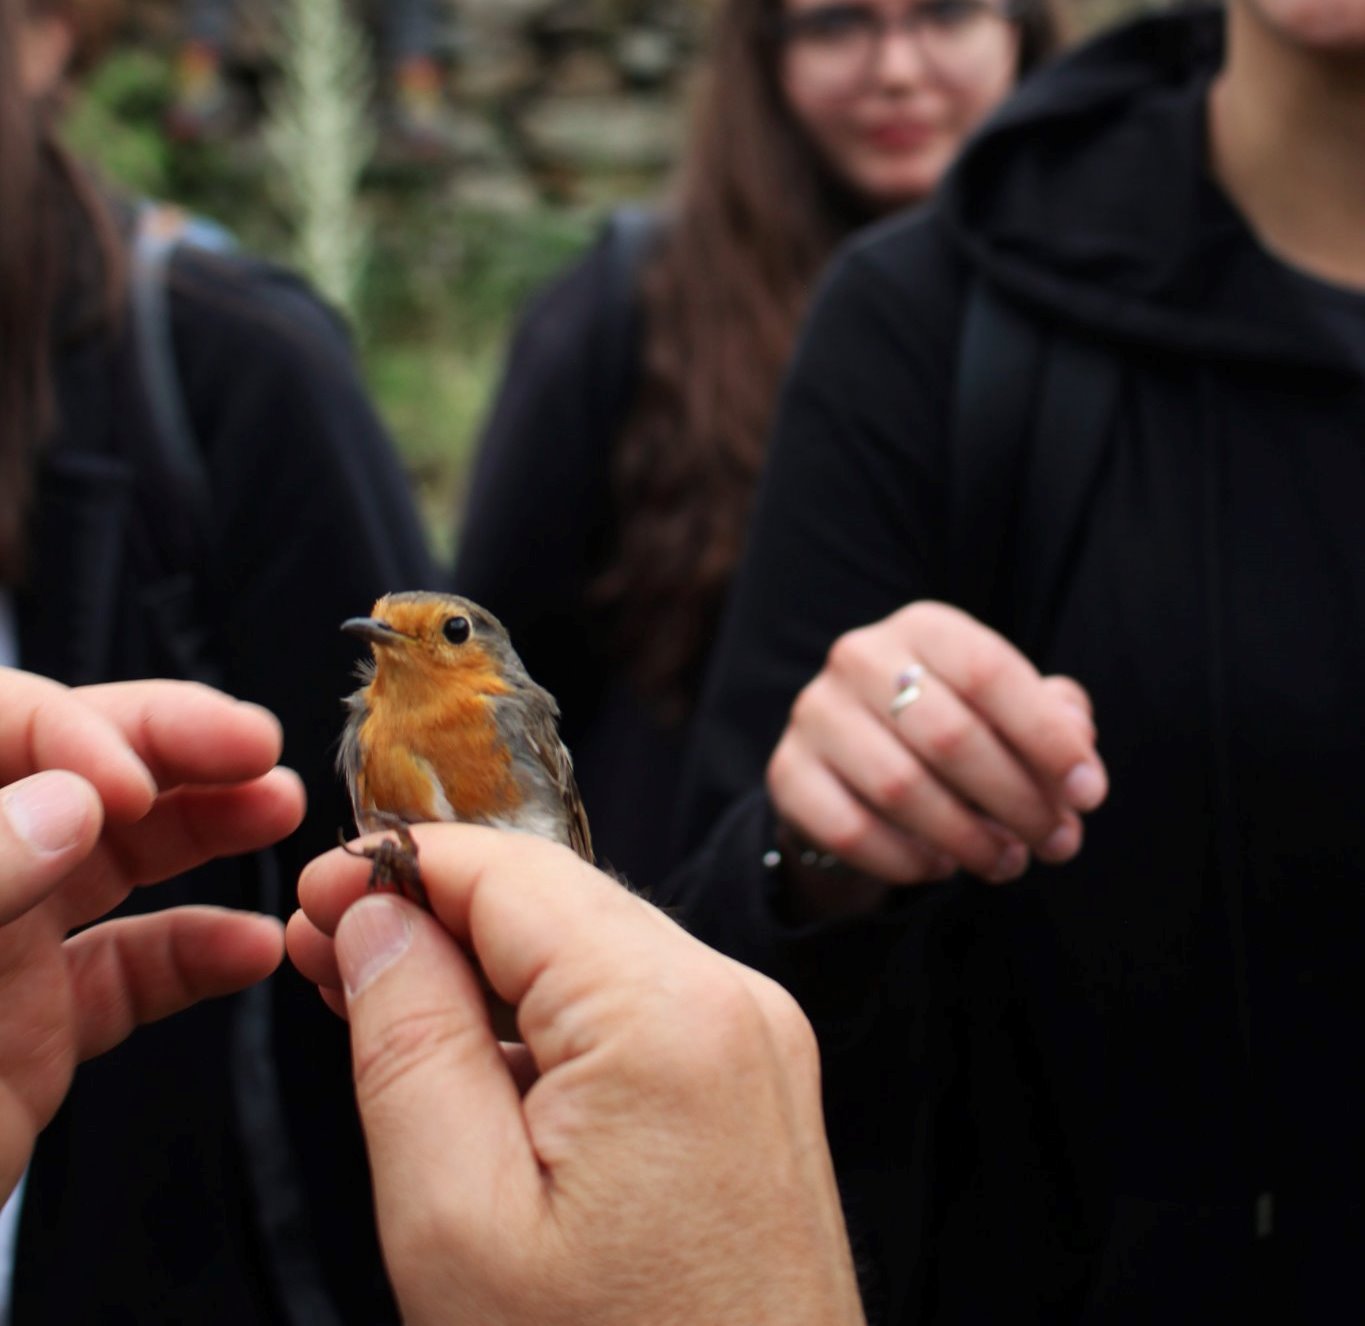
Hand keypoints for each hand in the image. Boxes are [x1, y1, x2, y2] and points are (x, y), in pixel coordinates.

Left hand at [0, 670, 302, 1199]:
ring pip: (118, 860)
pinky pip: (129, 972)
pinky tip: (255, 949)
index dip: (79, 732)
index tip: (136, 785)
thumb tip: (76, 801)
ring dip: (208, 829)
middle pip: (77, 774)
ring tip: (278, 813)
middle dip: (174, 749)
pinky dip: (199, 954)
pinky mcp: (35, 1026)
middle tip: (256, 749)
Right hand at [288, 826, 866, 1325]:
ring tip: (379, 997)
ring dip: (484, 963)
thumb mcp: (457, 1221)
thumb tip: (377, 917)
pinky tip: (475, 1053)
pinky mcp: (755, 1088)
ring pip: (590, 949)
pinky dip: (547, 1015)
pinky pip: (634, 1007)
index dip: (400, 865)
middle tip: (326, 947)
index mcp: (666, 1014)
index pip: (512, 872)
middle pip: (554, 901)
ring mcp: (756, 1045)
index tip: (313, 892)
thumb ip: (408, 1040)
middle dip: (436, 911)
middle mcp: (733, 1002)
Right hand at [767, 601, 1106, 908]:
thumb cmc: (953, 732)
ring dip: (969, 839)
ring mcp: (814, 714)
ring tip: (1007, 862)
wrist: (855, 766)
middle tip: (1056, 843)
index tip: (1088, 795)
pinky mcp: (787, 772)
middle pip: (950, 736)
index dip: (1047, 739)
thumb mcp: (1007, 711)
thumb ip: (1054, 717)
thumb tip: (1077, 745)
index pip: (990, 673)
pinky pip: (852, 830)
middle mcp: (860, 658)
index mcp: (924, 627)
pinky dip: (908, 860)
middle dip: (1017, 801)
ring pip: (901, 789)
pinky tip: (942, 866)